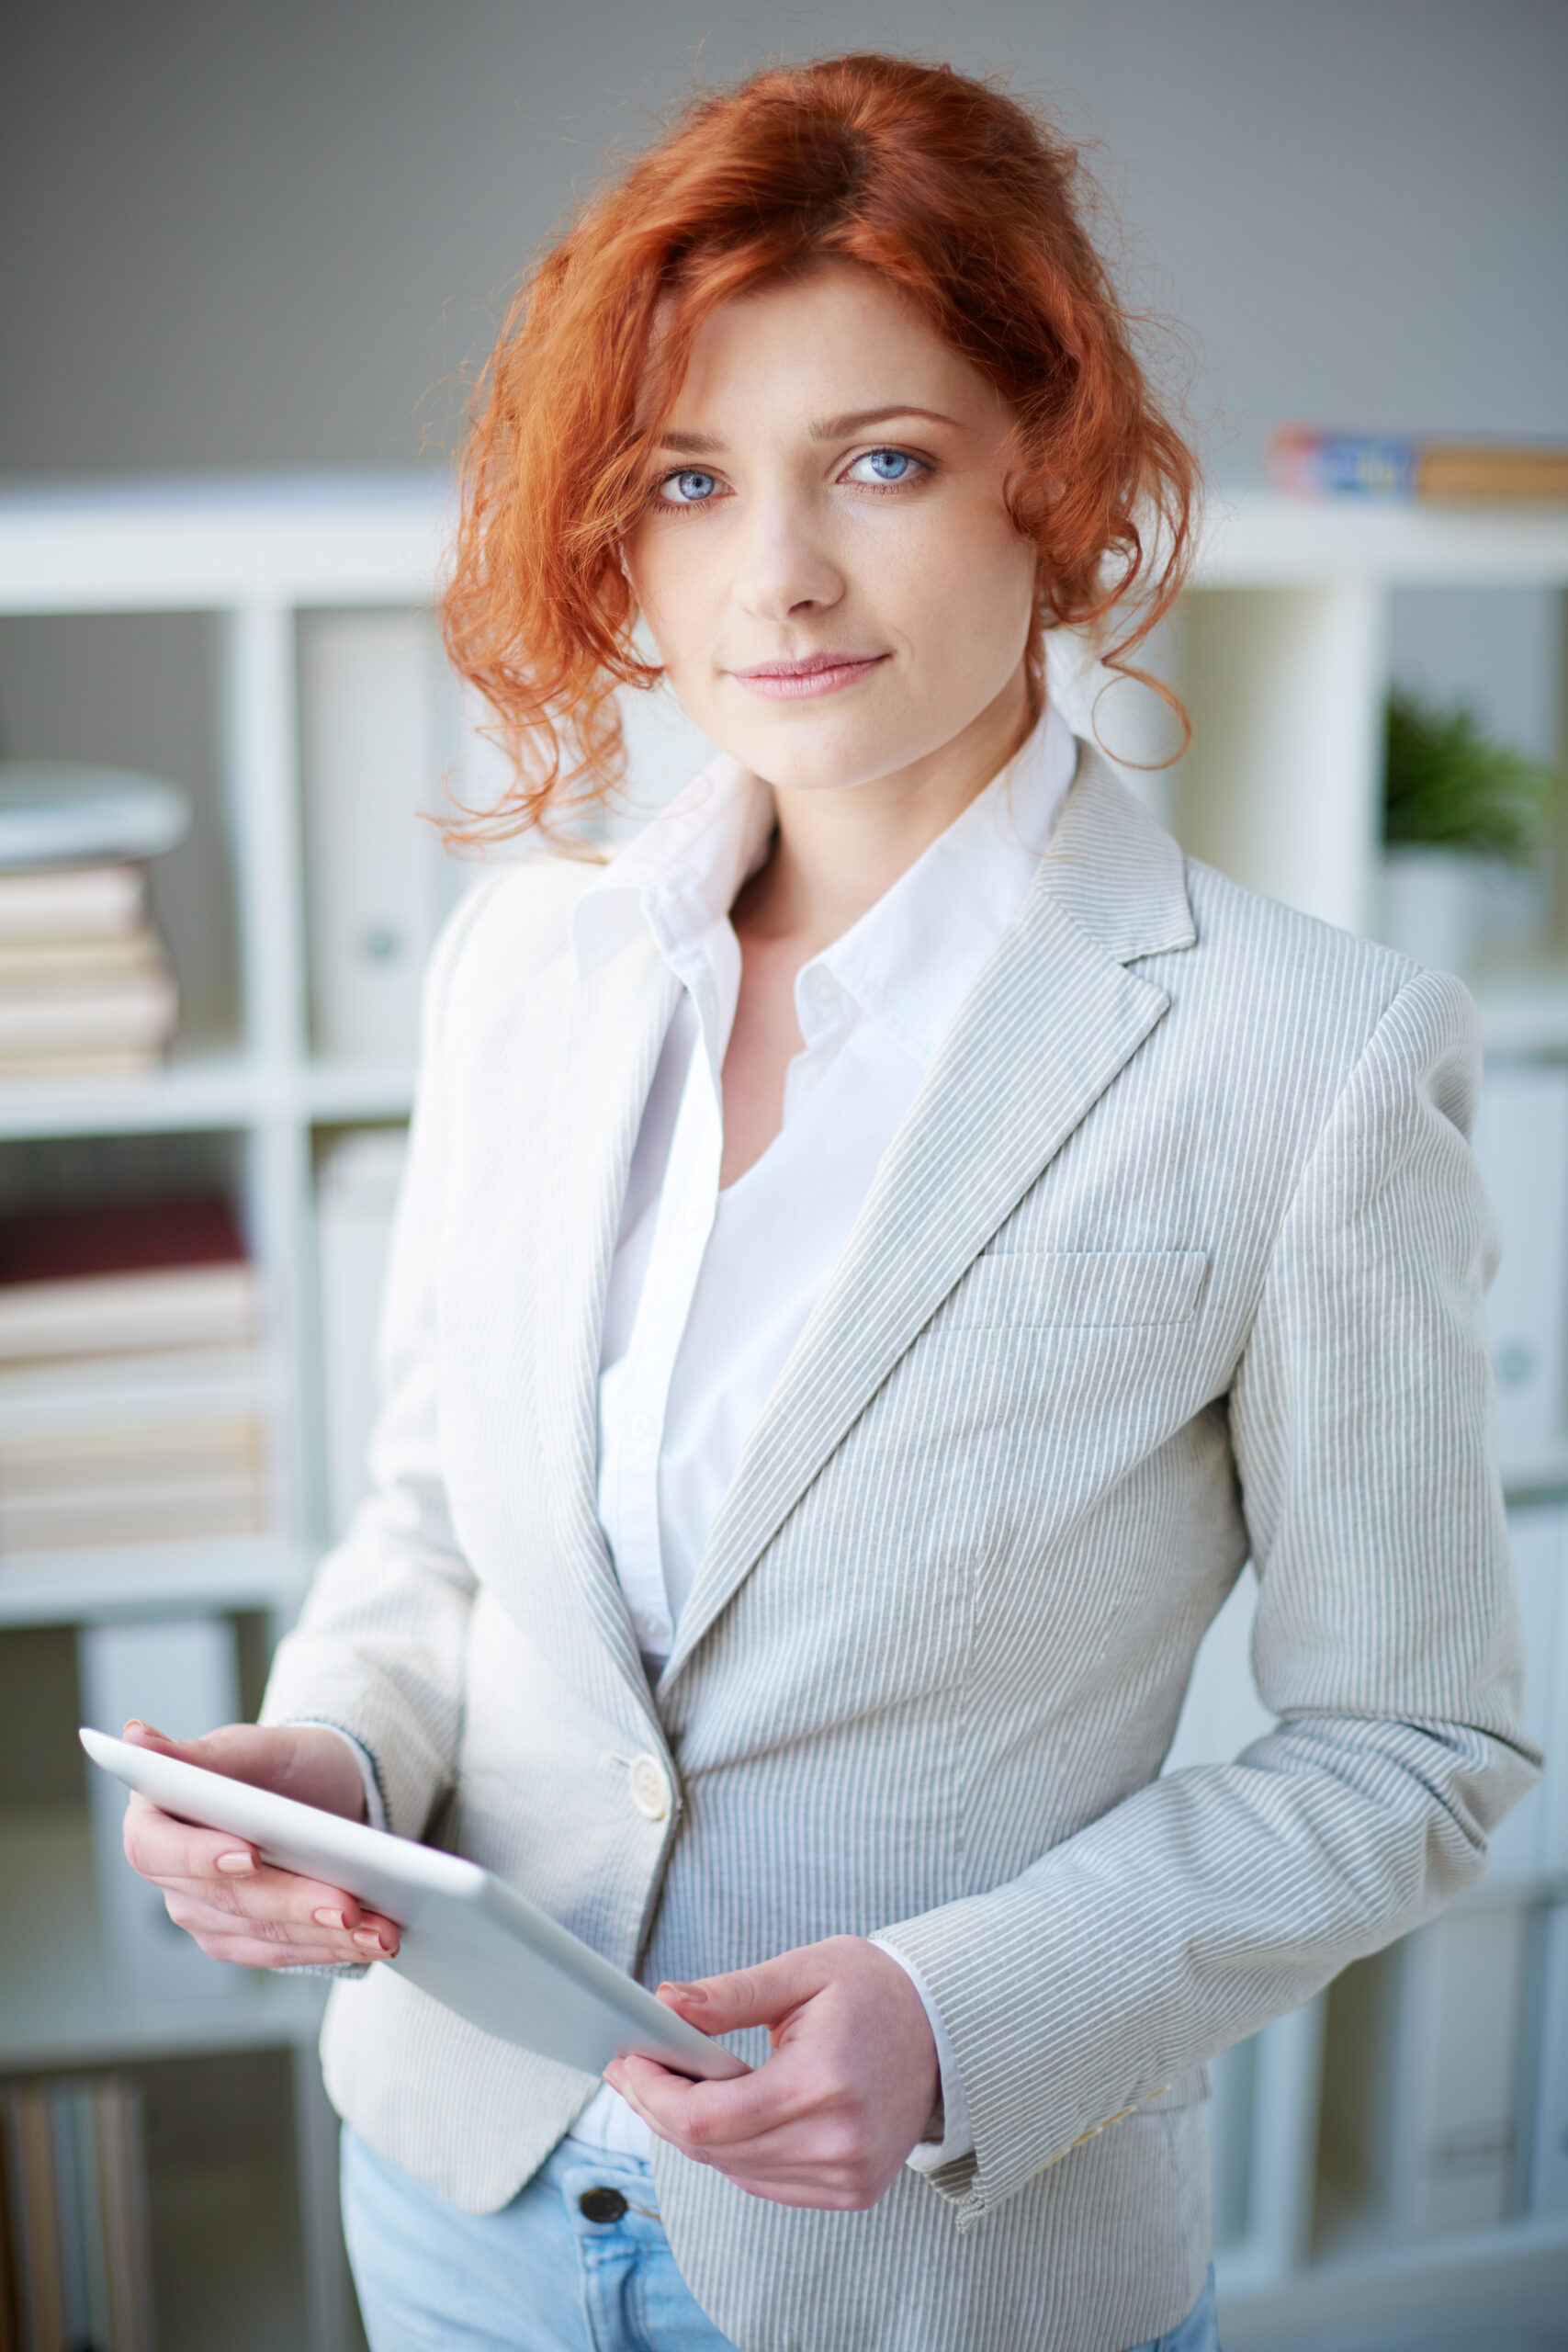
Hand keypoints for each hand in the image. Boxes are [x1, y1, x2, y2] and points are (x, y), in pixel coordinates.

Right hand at [119, 1720, 401, 1971]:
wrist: (327, 1796)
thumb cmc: (285, 1764)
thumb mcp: (254, 1747)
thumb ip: (199, 1754)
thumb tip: (134, 1738)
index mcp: (155, 1818)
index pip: (157, 1848)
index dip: (198, 1856)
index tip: (249, 1854)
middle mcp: (172, 1876)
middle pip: (223, 1900)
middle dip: (292, 1902)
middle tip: (347, 1905)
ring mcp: (205, 1914)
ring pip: (261, 1934)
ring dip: (324, 1935)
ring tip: (380, 1928)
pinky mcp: (243, 1941)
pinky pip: (285, 1953)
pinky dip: (332, 1948)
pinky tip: (374, 1940)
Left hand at [602, 1935, 939, 2209]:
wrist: (945, 2029)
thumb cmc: (874, 1990)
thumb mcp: (802, 1972)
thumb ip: (729, 1995)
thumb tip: (665, 2003)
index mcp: (823, 2082)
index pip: (710, 2118)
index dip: (655, 2095)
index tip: (627, 2063)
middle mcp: (837, 2141)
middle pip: (715, 2151)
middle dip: (662, 2110)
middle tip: (636, 2069)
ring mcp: (847, 2174)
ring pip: (735, 2171)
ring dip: (695, 2133)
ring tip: (674, 2085)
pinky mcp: (852, 2190)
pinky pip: (767, 2182)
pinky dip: (735, 2152)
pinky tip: (724, 2113)